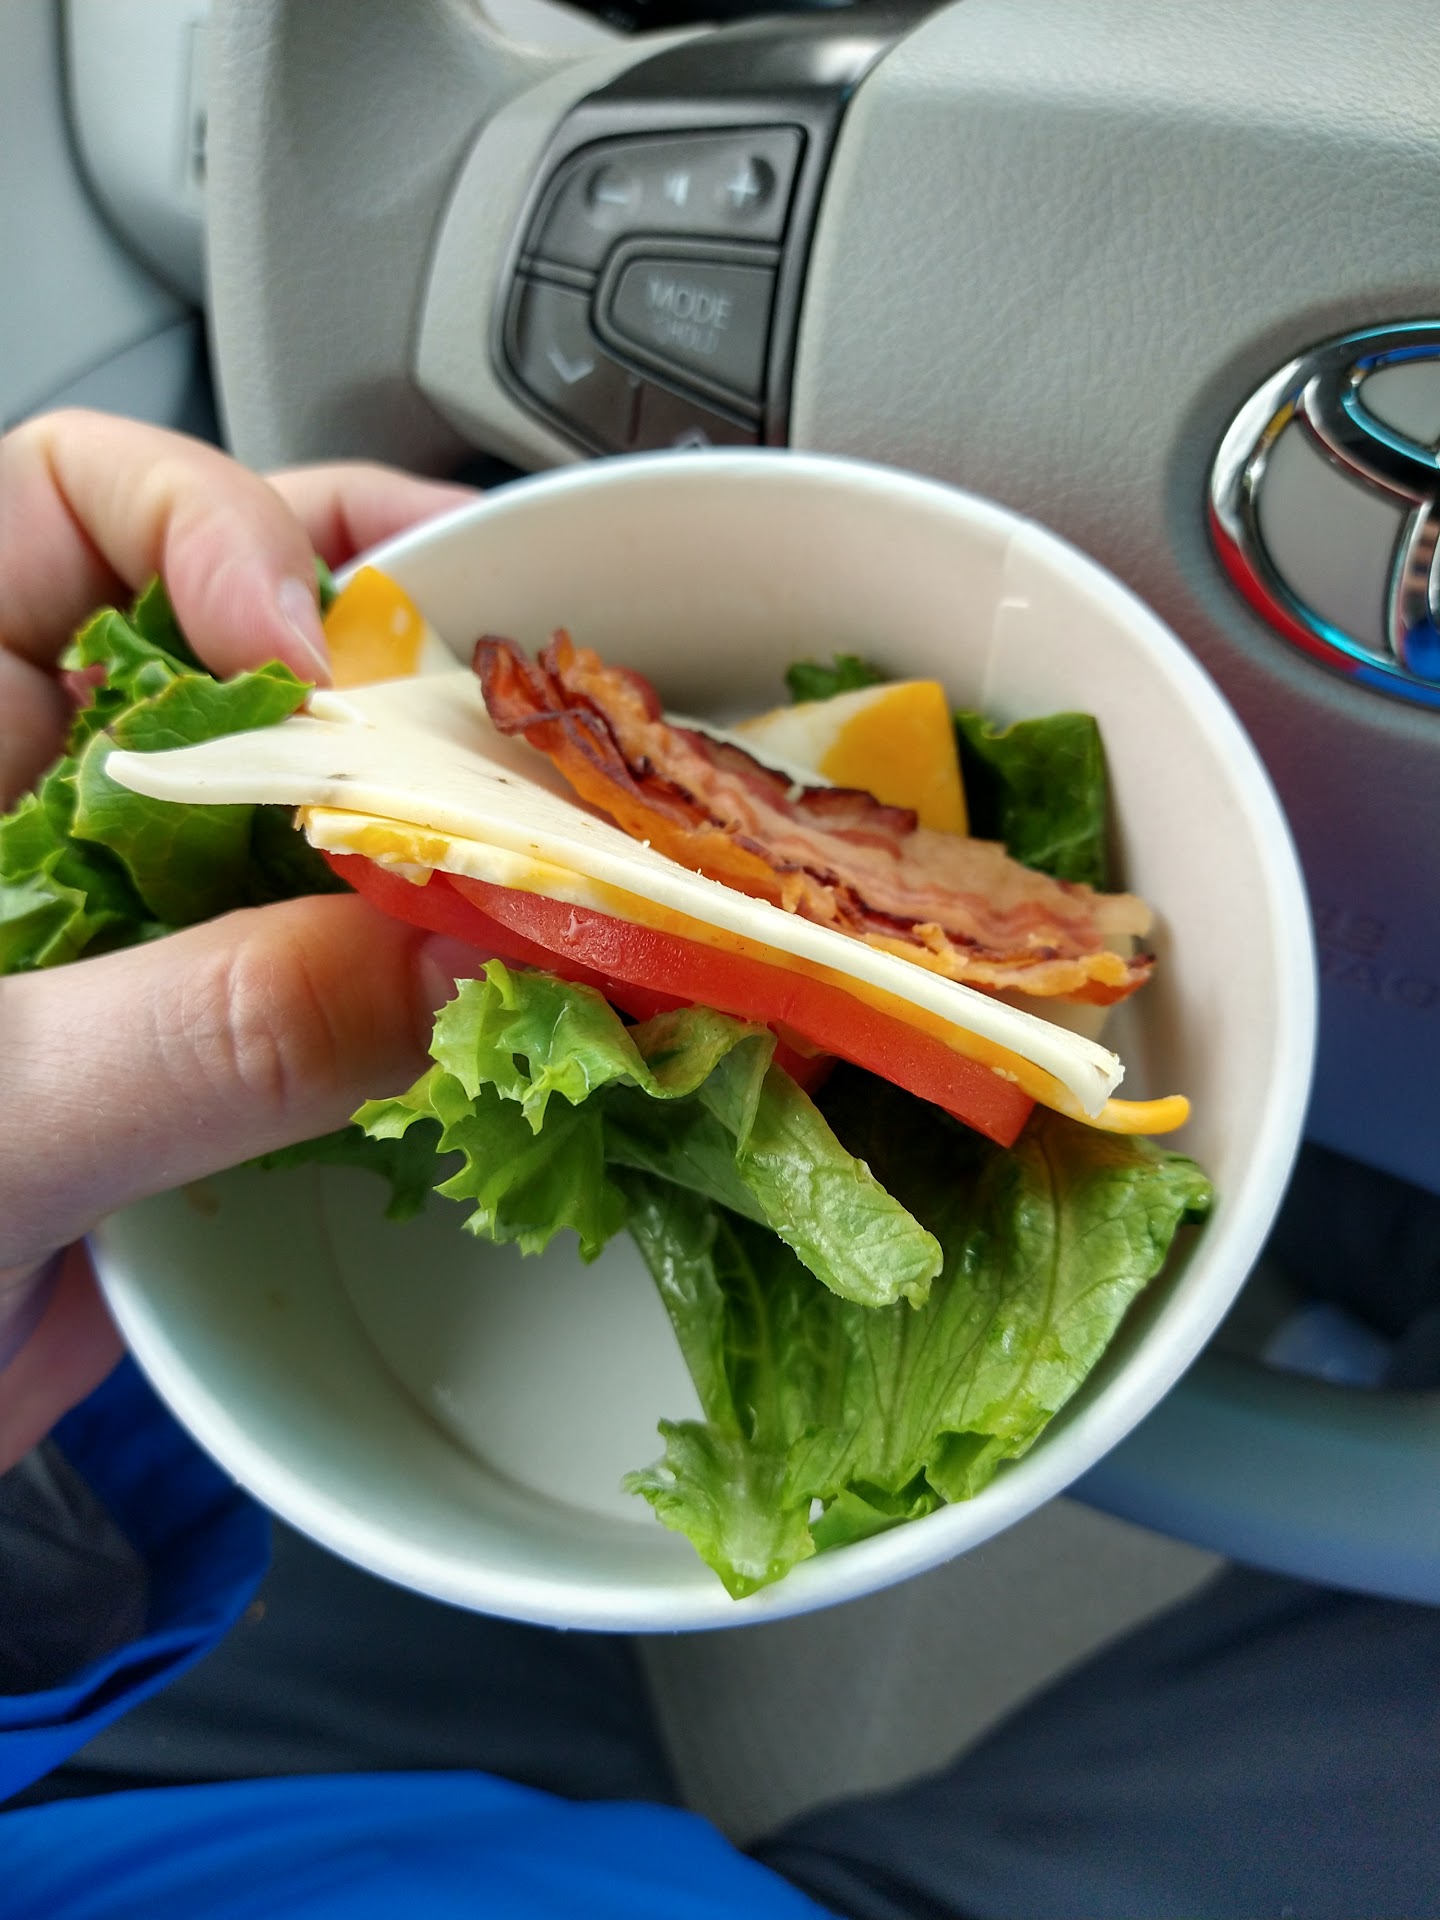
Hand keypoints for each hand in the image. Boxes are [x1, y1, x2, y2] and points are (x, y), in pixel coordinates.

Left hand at [0, 410, 476, 1469]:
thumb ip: (211, 1032)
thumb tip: (452, 956)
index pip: (67, 503)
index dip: (210, 524)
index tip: (315, 654)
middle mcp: (42, 796)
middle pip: (236, 624)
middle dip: (387, 639)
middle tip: (509, 701)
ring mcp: (134, 915)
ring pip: (314, 792)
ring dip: (437, 803)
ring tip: (554, 820)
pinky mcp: (202, 1030)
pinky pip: (343, 950)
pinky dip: (438, 954)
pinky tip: (513, 973)